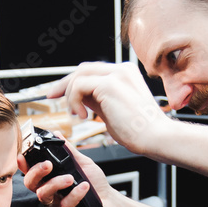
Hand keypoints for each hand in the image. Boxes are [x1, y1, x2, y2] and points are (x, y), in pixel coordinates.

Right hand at [18, 138, 118, 206]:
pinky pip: (64, 205)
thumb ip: (68, 151)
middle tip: (48, 164)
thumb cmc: (94, 183)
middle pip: (30, 183)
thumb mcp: (82, 163)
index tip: (22, 156)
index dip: (23, 164)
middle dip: (36, 172)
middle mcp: (48, 191)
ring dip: (56, 183)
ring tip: (70, 178)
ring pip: (44, 195)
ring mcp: (54, 204)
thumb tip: (57, 134)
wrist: (109, 199)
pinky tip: (84, 186)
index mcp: (49, 178)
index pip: (31, 170)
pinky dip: (74, 195)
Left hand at [46, 62, 172, 154]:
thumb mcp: (113, 110)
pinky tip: (82, 115)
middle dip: (65, 83)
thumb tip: (79, 98)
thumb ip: (97, 100)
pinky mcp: (110, 84)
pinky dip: (74, 100)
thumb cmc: (139, 130)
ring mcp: (116, 74)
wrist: (156, 137)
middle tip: (52, 96)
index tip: (58, 93)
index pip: (92, 71)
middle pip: (83, 69)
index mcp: (125, 73)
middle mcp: (121, 69)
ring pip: (79, 75)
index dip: (72, 81)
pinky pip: (79, 86)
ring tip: (76, 114)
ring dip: (70, 95)